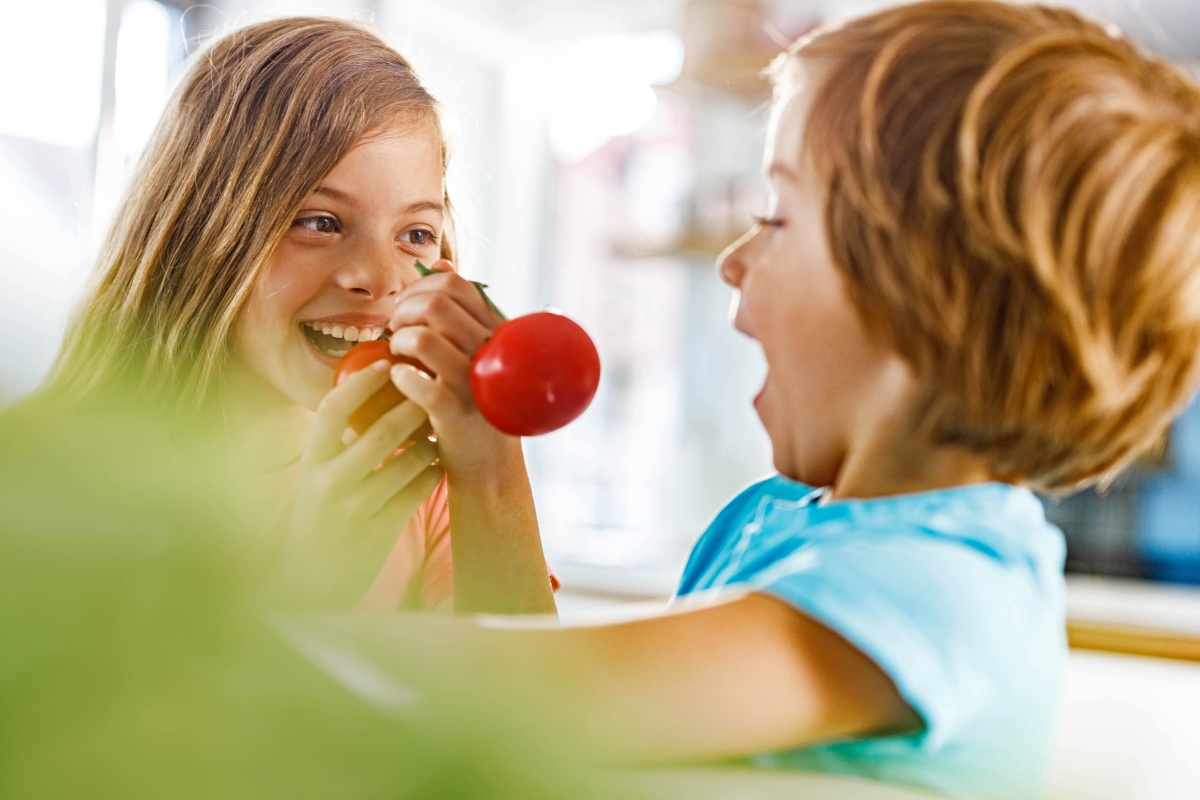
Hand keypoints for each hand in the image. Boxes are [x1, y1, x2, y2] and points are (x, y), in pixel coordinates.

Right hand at [269, 360, 443, 609]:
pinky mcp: (380, 531)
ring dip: (429, 442)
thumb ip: (336, 443)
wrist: (308, 581)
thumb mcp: (316, 477)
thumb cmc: (319, 518)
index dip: (361, 382)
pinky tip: (436, 467)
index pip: (333, 409)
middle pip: (381, 431)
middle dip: (413, 407)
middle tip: (433, 391)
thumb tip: (368, 392)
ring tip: (437, 432)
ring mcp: (355, 508)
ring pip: (408, 460)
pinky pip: (418, 490)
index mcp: (311, 461)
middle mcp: (329, 481)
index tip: (386, 363)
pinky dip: (432, 473)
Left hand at [387, 259, 518, 480]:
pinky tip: (399, 380)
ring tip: (397, 354)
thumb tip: (438, 261)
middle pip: (435, 304)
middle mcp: (489, 353)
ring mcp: (474, 384)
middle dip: (403, 311)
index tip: (406, 308)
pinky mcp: (457, 415)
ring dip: (399, 341)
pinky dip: (401, 376)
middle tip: (394, 330)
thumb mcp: (473, 349)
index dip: (420, 286)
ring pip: (424, 338)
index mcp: (494, 331)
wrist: (488, 462)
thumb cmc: (474, 400)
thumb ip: (458, 308)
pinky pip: (421, 385)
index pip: (455, 283)